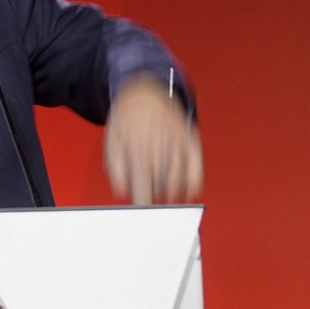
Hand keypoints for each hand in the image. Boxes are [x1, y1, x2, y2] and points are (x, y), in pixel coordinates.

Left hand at [104, 74, 202, 204]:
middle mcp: (160, 149)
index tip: (144, 219)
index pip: (143, 188)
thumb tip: (123, 191)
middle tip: (151, 197)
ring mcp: (177, 144)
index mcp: (138, 151)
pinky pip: (197, 169)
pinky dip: (194, 183)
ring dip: (173, 193)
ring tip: (164, 190)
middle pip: (162, 188)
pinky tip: (187, 189)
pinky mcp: (190, 139)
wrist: (144, 90)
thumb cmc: (127, 118)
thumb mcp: (112, 141)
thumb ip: (115, 169)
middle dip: (157, 197)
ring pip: (180, 182)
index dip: (144, 207)